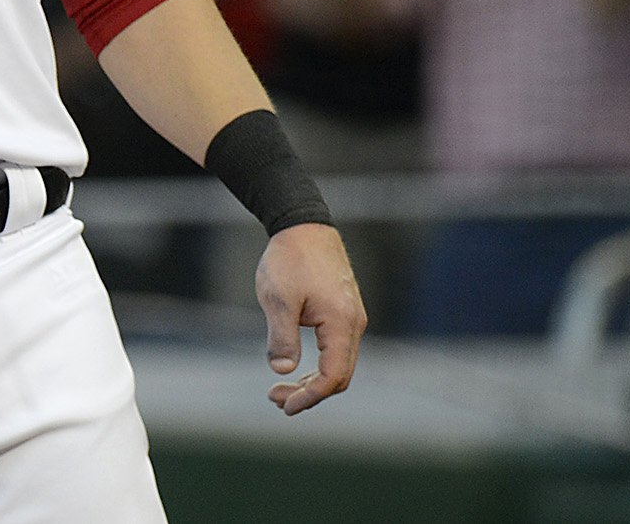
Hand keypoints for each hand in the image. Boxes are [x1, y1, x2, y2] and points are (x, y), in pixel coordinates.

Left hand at [255, 222, 365, 413]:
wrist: (304, 225)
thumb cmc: (289, 259)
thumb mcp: (278, 299)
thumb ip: (282, 338)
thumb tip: (283, 372)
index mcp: (341, 325)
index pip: (332, 377)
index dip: (309, 397)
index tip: (283, 406)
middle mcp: (354, 325)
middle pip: (339, 376)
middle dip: (309, 393)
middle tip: (275, 399)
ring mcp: (351, 318)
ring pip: (338, 363)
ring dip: (312, 380)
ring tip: (280, 388)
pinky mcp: (343, 311)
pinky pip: (336, 349)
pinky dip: (318, 364)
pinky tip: (295, 366)